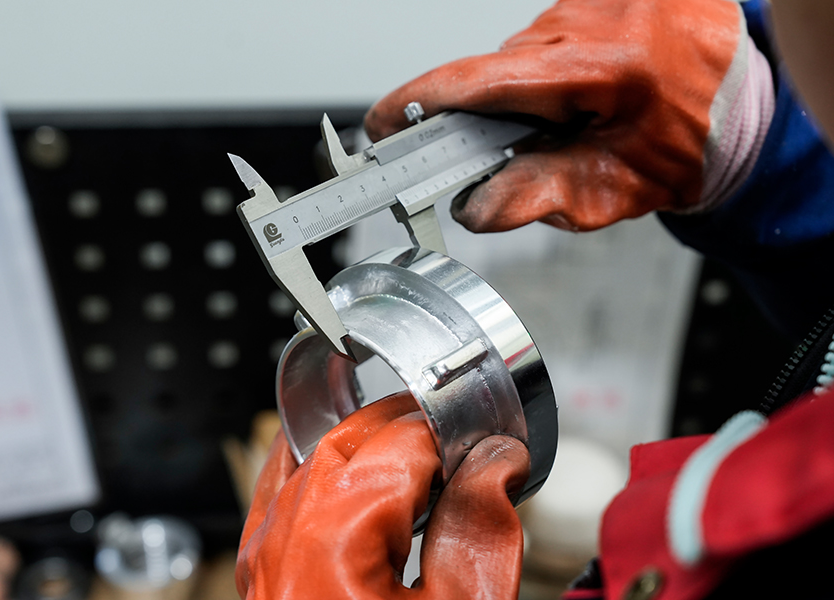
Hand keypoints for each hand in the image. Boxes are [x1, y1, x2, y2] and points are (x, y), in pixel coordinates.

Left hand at [235, 393, 530, 598]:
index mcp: (335, 535)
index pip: (401, 440)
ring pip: (312, 455)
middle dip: (410, 429)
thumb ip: (480, 528)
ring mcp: (264, 553)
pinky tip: (346, 464)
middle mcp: (285, 535)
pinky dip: (319, 464)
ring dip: (367, 444)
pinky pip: (280, 489)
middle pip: (350, 436)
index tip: (490, 446)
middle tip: (461, 447)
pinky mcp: (261, 571)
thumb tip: (497, 459)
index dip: (454, 432)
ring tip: (419, 464)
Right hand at [365, 0, 773, 232]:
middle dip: (491, 121)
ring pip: (515, 61)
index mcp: (598, 65)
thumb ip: (541, 198)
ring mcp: (586, 1)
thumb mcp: (616, 188)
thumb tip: (476, 208)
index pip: (481, 81)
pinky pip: (540, 43)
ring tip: (574, 122)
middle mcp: (587, 19)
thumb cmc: (684, 143)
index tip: (378, 126)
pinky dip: (545, 76)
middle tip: (524, 154)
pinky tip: (582, 95)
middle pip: (494, 75)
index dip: (419, 104)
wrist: (737, 99)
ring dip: (525, 99)